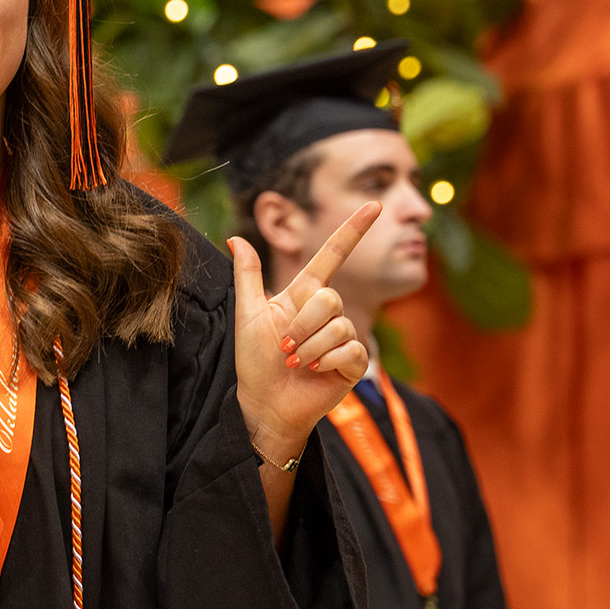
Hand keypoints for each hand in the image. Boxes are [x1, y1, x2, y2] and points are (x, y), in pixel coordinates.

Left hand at [230, 201, 380, 463]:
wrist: (263, 404)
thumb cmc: (254, 362)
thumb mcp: (247, 315)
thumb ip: (248, 276)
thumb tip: (235, 237)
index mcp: (305, 295)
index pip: (333, 255)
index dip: (353, 230)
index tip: (374, 204)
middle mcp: (328, 313)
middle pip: (329, 297)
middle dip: (302, 324)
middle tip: (284, 348)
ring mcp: (343, 338)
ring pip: (338, 325)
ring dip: (310, 347)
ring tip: (296, 363)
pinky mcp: (354, 363)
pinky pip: (350, 349)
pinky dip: (325, 361)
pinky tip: (313, 373)